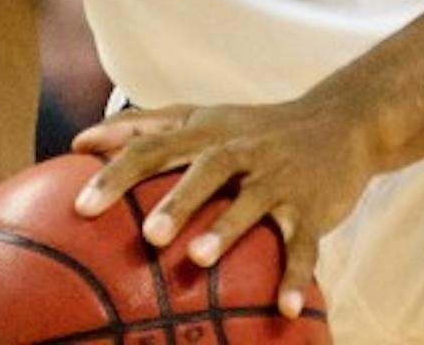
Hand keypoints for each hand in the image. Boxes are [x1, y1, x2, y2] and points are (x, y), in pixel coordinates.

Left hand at [72, 93, 383, 317]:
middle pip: (208, 168)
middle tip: (147, 236)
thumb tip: (79, 142)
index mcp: (210, 132)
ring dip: (228, 228)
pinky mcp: (314, 205)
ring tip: (199, 258)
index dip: (118, 174)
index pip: (157, 145)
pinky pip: (305, 242)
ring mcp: (280, 177)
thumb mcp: (204, 116)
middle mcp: (244, 149)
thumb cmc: (256, 128)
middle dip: (178, 200)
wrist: (344, 121)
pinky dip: (297, 274)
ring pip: (254, 201)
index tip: (80, 207)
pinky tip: (285, 308)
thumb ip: (144, 126)